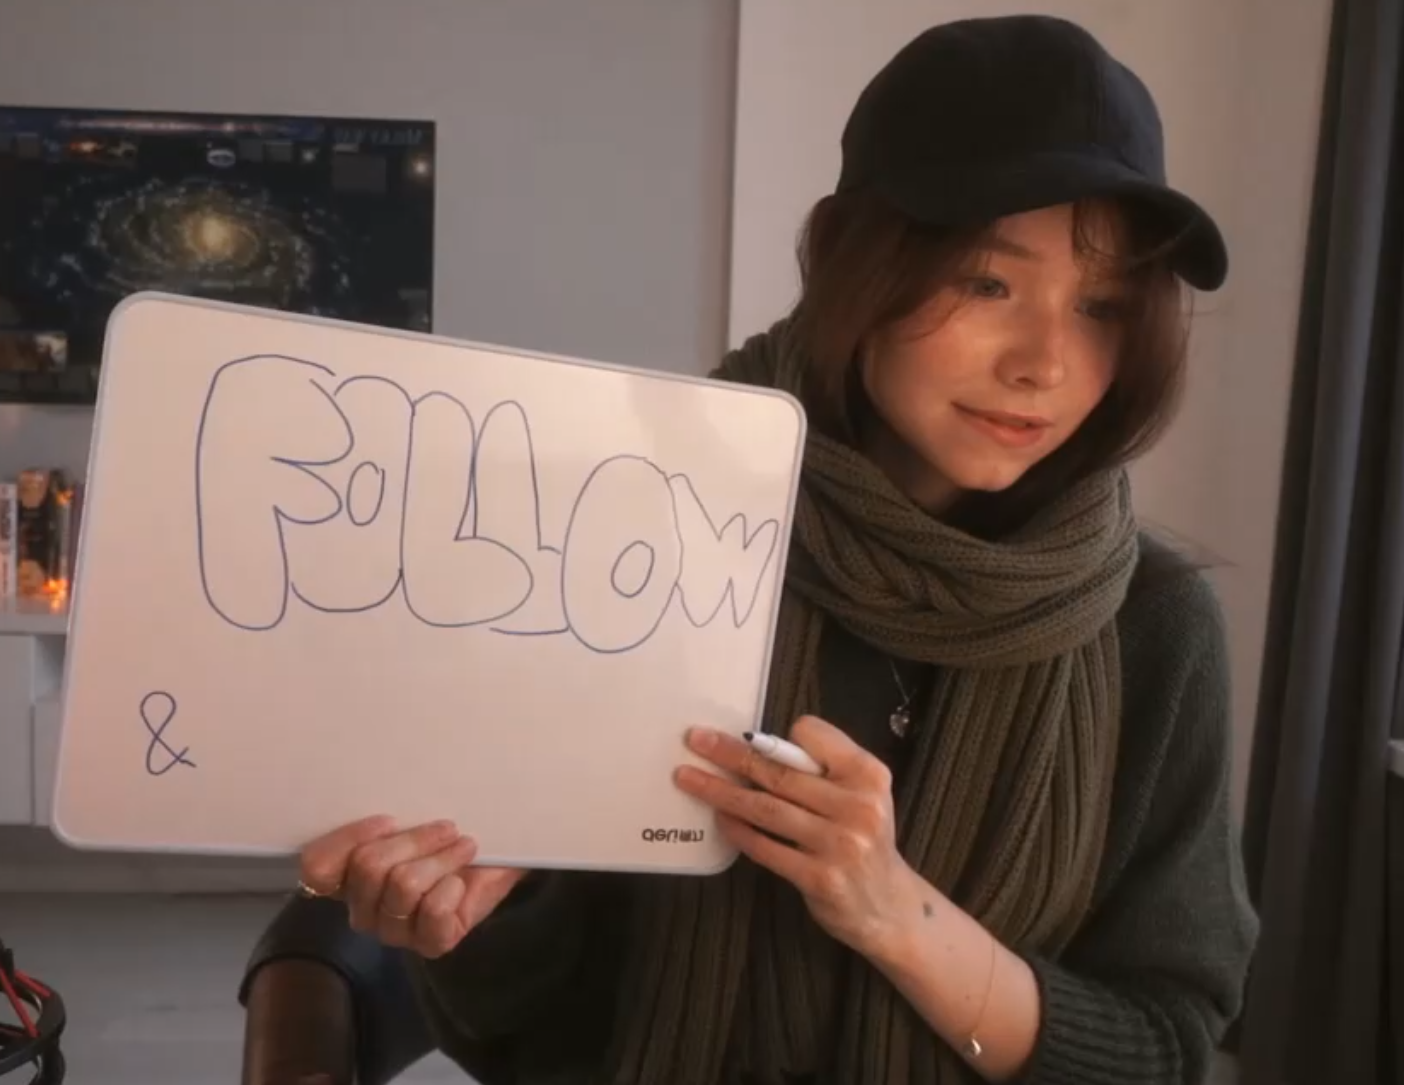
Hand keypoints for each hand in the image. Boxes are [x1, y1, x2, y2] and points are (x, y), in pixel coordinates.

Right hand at [298, 816, 529, 958]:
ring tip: (463, 847)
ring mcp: (394, 931)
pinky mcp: (429, 944)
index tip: (390, 819)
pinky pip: (432, 912)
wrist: (499, 857)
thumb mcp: (414, 817)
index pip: (317, 867)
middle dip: (414, 839)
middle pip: (367, 867)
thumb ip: (386, 820)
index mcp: (348, 877)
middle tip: (447, 828)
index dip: (348, 839)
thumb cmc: (449, 835)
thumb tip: (383, 807)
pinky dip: (451, 888)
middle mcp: (363, 909)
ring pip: (402, 885)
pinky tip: (461, 883)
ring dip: (441, 858)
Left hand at [674, 715, 912, 954]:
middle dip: (731, 753)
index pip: (813, 734)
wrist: (889, 905)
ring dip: (720, 791)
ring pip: (765, 808)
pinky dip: (737, 831)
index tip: (759, 742)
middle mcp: (858, 806)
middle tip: (696, 739)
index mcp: (868, 774)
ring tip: (687, 778)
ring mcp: (839, 844)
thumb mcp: (862, 794)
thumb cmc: (864, 839)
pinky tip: (718, 818)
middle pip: (780, 771)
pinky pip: (765, 847)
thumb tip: (758, 746)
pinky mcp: (819, 878)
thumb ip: (824, 769)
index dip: (783, 737)